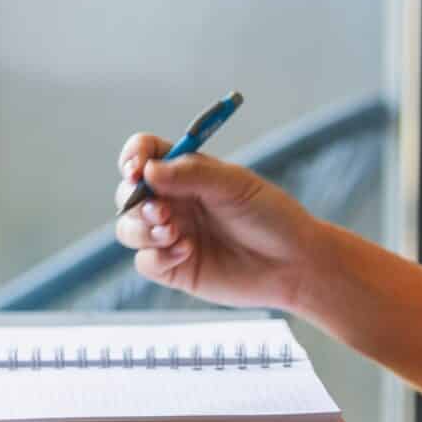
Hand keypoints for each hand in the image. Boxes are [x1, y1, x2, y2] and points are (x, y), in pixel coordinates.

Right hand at [113, 134, 323, 312]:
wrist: (293, 264)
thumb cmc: (271, 217)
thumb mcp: (235, 185)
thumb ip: (192, 173)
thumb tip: (148, 170)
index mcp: (187, 172)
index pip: (146, 154)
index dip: (133, 156)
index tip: (136, 167)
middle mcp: (175, 201)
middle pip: (128, 193)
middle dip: (134, 199)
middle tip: (161, 211)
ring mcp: (172, 235)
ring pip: (128, 228)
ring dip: (141, 229)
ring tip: (172, 232)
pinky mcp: (175, 268)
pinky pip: (144, 262)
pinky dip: (157, 257)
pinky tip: (186, 252)